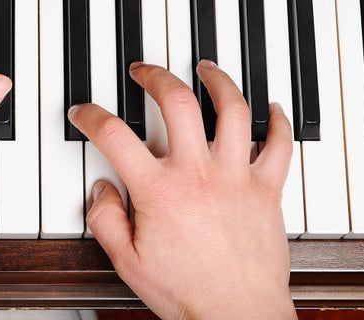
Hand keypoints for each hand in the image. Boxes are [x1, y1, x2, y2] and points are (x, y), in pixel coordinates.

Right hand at [69, 60, 295, 319]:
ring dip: (218, 82)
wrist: (237, 316)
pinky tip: (271, 109)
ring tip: (206, 68)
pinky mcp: (267, 189)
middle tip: (144, 71)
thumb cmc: (187, 293)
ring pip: (232, 110)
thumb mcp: (127, 261)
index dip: (91, 116)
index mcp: (159, 191)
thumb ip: (104, 219)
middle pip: (177, 102)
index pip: (113, 136)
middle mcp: (198, 174)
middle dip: (155, 76)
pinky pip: (279, 145)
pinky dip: (278, 123)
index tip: (85, 112)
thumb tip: (100, 188)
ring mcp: (236, 177)